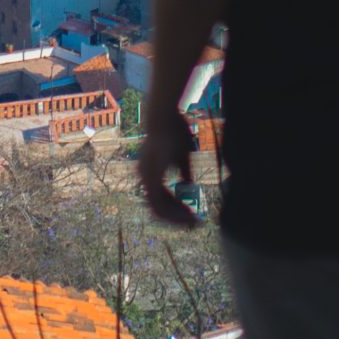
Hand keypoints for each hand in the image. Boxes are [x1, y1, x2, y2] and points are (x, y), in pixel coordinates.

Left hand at [137, 103, 198, 229]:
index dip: (176, 208)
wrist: (164, 115)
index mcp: (151, 172)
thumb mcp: (183, 154)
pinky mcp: (149, 179)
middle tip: (194, 223)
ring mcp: (145, 179)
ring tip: (193, 221)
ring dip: (176, 218)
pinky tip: (188, 213)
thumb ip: (183, 170)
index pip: (161, 199)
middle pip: (159, 208)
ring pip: (159, 210)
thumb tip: (186, 184)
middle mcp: (145, 177)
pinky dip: (173, 212)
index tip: (192, 212)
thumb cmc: (174, 129)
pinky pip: (159, 206)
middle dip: (177, 217)